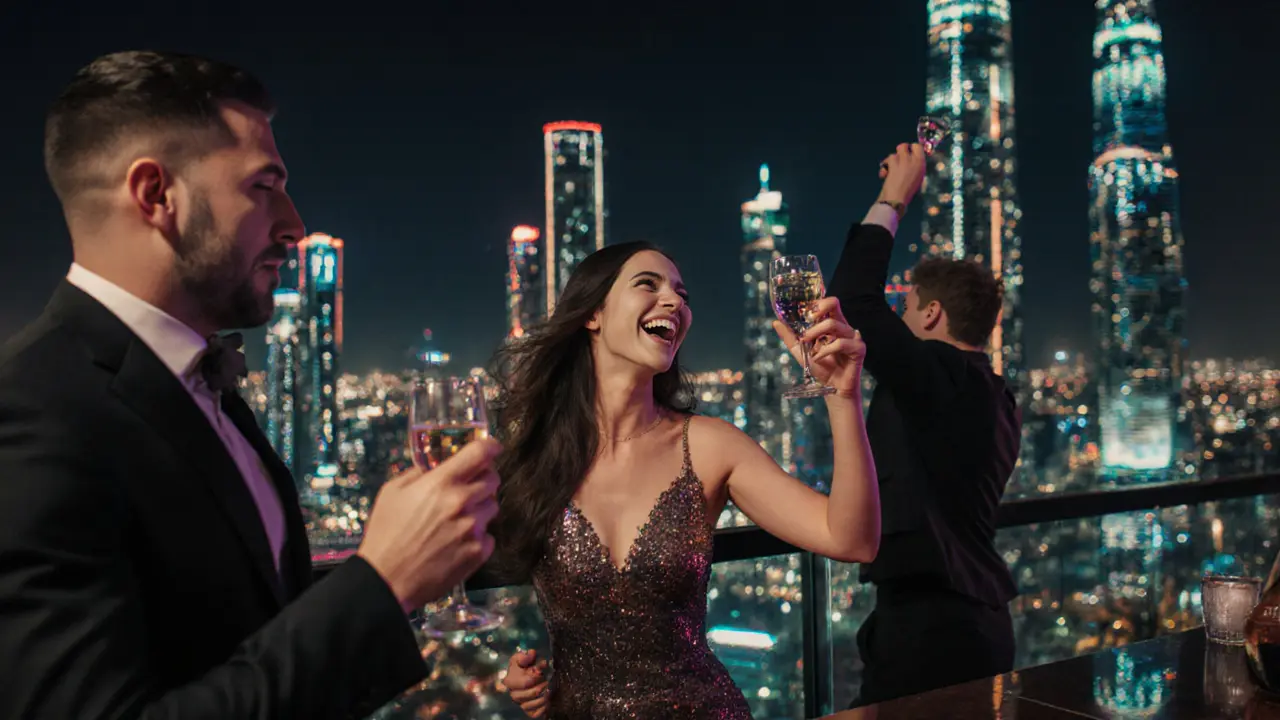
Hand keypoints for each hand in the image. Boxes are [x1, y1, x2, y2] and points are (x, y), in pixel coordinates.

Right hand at [357, 437, 501, 609]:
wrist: (386, 580)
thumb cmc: (385, 535)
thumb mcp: (392, 492)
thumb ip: (418, 473)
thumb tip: (434, 466)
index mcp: (441, 483)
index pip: (480, 453)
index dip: (490, 446)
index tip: (492, 448)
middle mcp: (462, 503)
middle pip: (493, 479)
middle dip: (483, 479)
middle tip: (469, 486)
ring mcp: (473, 529)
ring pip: (492, 507)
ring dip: (480, 508)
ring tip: (458, 518)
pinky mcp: (478, 552)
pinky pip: (489, 536)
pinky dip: (478, 536)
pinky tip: (458, 541)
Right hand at [503, 649, 549, 716]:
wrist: (532, 675)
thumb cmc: (527, 666)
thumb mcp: (525, 657)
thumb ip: (527, 655)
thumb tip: (531, 654)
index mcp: (509, 681)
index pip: (521, 683)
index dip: (533, 679)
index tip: (540, 673)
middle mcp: (513, 694)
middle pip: (527, 695)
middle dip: (539, 688)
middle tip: (546, 682)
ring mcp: (520, 703)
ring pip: (531, 705)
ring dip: (543, 697)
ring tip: (548, 690)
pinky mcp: (528, 711)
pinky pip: (535, 714)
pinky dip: (543, 708)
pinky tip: (547, 701)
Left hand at [773, 297, 864, 395]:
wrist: (831, 388)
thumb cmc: (821, 367)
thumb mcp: (800, 351)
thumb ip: (790, 337)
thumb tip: (776, 322)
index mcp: (832, 323)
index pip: (827, 303)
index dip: (815, 303)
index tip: (802, 312)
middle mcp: (843, 326)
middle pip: (834, 303)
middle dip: (817, 309)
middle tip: (806, 320)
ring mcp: (852, 336)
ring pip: (833, 324)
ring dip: (816, 333)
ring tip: (808, 346)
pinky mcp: (858, 349)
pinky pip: (841, 343)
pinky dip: (826, 350)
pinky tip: (818, 357)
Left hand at [877, 142, 926, 207]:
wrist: (897, 199)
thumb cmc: (908, 192)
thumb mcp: (917, 178)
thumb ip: (915, 167)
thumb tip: (910, 161)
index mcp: (921, 163)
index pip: (918, 146)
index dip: (911, 149)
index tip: (908, 153)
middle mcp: (912, 159)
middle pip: (903, 145)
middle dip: (899, 152)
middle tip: (898, 159)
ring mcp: (902, 160)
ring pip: (893, 154)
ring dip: (891, 161)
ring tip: (890, 170)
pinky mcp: (891, 164)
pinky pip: (886, 161)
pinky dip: (884, 168)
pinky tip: (884, 175)